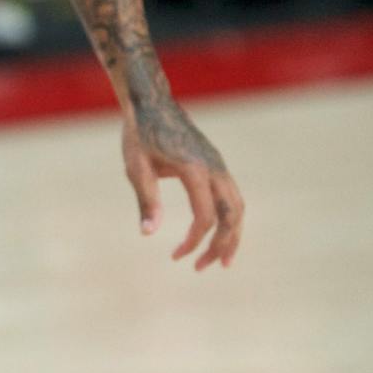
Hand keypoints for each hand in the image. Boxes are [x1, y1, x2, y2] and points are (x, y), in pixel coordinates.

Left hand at [123, 92, 243, 269]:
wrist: (152, 104)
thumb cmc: (139, 135)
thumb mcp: (135, 167)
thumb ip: (146, 199)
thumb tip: (149, 233)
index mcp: (195, 169)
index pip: (205, 215)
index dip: (194, 240)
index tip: (176, 256)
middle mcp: (214, 167)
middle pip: (232, 214)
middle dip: (221, 244)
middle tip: (201, 268)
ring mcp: (219, 165)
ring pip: (237, 206)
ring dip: (230, 235)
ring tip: (216, 261)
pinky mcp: (216, 165)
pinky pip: (231, 196)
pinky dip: (228, 219)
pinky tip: (214, 234)